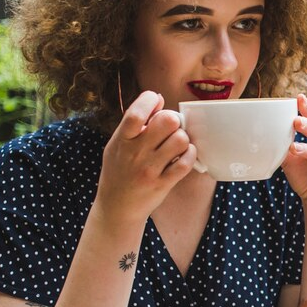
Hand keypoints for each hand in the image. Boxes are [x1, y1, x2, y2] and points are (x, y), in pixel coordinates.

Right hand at [96, 91, 195, 226]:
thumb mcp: (118, 143)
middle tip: (170, 128)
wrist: (117, 207)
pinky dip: (189, 155)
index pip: (136, 113)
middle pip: (167, 121)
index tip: (154, 101)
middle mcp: (135, 153)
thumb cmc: (119, 170)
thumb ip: (136, 121)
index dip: (149, 100)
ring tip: (176, 144)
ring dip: (183, 139)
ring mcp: (149, 170)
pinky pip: (186, 163)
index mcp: (122, 140)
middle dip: (173, 120)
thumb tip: (157, 98)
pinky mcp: (163, 184)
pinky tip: (183, 155)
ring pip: (180, 140)